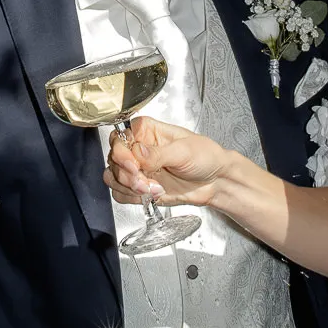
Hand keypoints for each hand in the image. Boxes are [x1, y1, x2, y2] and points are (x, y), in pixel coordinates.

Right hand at [105, 117, 231, 208]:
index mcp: (146, 131)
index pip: (119, 137)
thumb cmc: (205, 157)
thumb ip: (158, 153)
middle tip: (146, 182)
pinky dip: (131, 197)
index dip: (122, 152)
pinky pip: (120, 193)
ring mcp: (138, 168)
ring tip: (152, 189)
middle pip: (114, 159)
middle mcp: (138, 148)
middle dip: (127, 175)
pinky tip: (151, 195)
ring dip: (129, 187)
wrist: (215, 181)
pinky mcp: (139, 187)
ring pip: (113, 177)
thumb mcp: (184, 151)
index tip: (134, 165)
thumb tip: (137, 151)